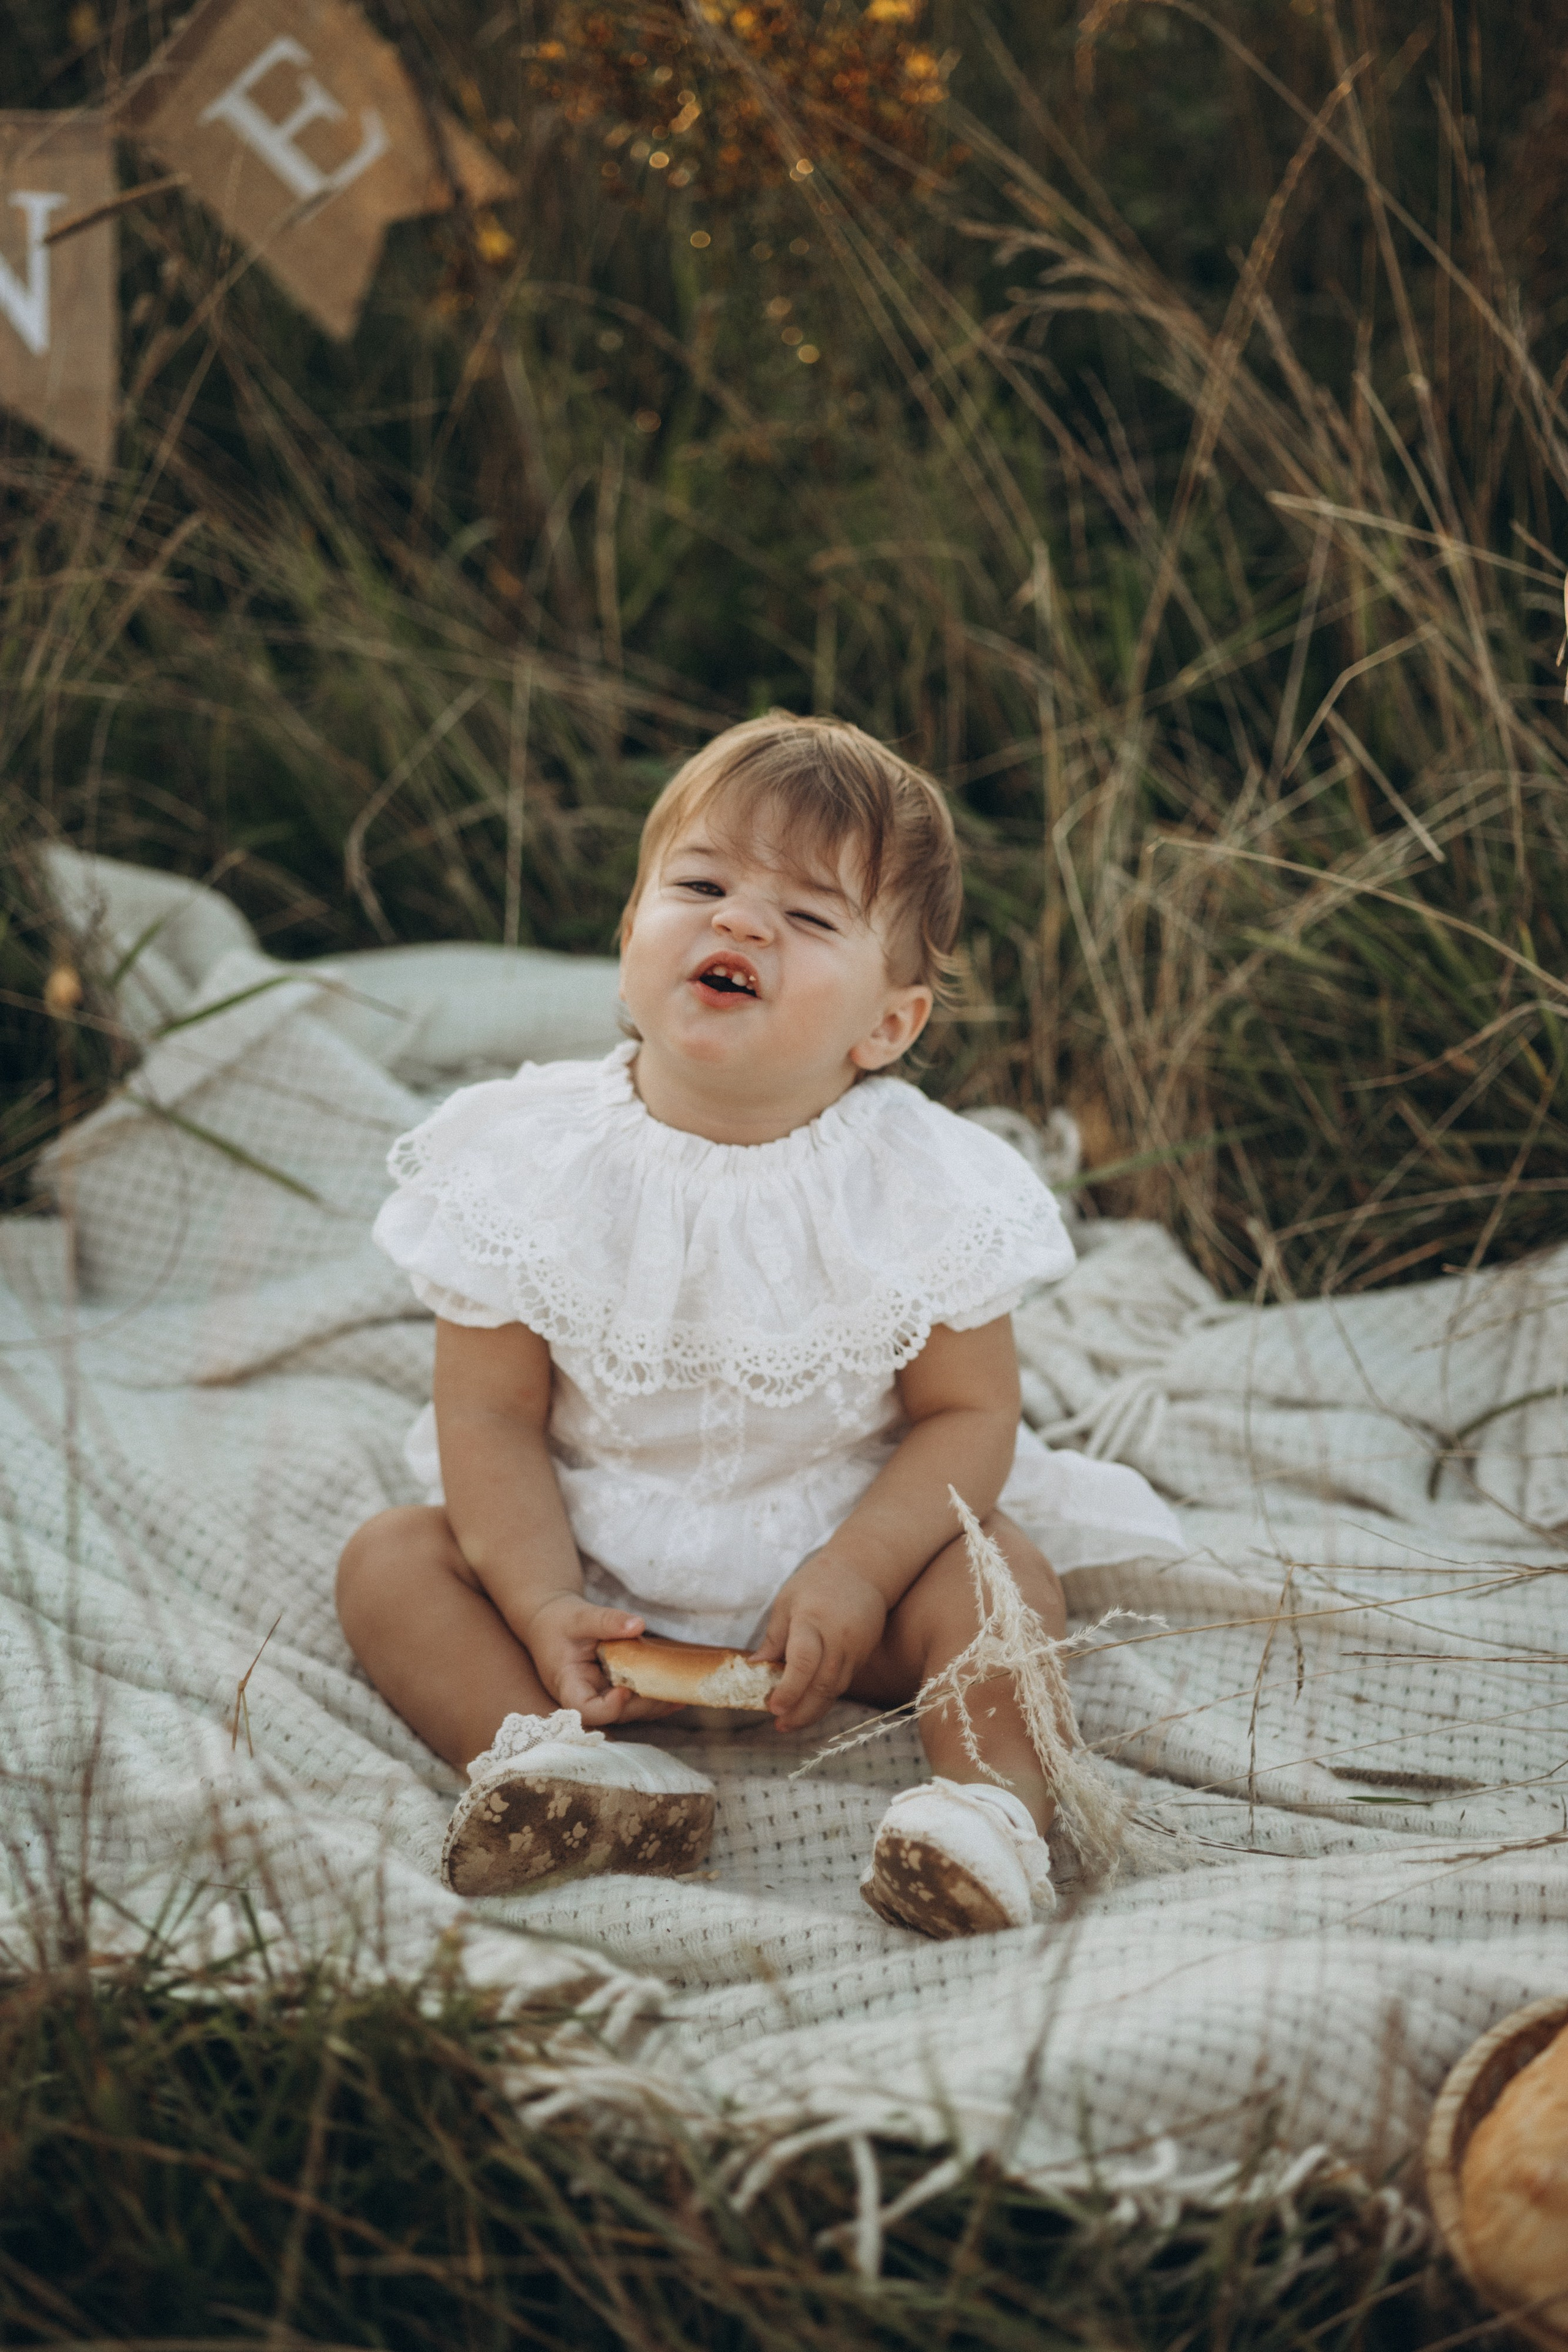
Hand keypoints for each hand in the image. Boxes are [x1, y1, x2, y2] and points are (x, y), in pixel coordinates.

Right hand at [519, 1594, 682, 1729]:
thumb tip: (638, 1625)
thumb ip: (606, 1620)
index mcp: (568, 1685)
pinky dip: (654, 1695)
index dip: (608, 1707)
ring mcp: (599, 1696)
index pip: (586, 1709)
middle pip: (615, 1714)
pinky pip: (634, 1700)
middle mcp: (584, 1697)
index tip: (625, 1690)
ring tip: (681, 1693)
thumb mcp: (579, 1616)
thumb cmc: (558, 1620)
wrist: (550, 1620)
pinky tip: (676, 1688)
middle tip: (671, 1691)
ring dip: (654, 1704)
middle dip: (643, 1705)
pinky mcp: (610, 1690)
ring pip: (628, 1711)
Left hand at [753, 1555, 886, 1732]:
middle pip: (822, 1685)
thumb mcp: (787, 1602)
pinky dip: (825, 1698)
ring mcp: (855, 1649)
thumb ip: (774, 1638)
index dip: (789, 1689)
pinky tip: (808, 1705)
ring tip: (790, 1722)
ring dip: (813, 1711)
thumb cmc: (817, 1582)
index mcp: (813, 1620)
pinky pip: (843, 1683)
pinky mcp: (863, 1655)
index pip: (803, 1662)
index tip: (772, 1707)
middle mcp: (838, 1638)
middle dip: (800, 1711)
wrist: (863, 1569)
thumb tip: (754, 1669)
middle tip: (779, 1724)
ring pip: (835, 1690)